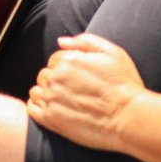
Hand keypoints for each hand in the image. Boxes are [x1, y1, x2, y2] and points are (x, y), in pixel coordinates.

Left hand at [26, 33, 146, 152]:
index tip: (79, 79)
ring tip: (65, 102)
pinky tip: (52, 110)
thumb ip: (85, 41)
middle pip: (45, 75)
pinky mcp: (50, 119)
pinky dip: (38, 108)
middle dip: (56, 81)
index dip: (67, 69)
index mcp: (68, 60)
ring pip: (37, 91)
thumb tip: (61, 41)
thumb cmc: (125, 84)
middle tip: (74, 92)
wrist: (128, 117)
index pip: (56, 60)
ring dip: (46, 94)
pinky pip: (32, 109)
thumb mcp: (112, 52)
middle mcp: (55, 78)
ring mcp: (51, 99)